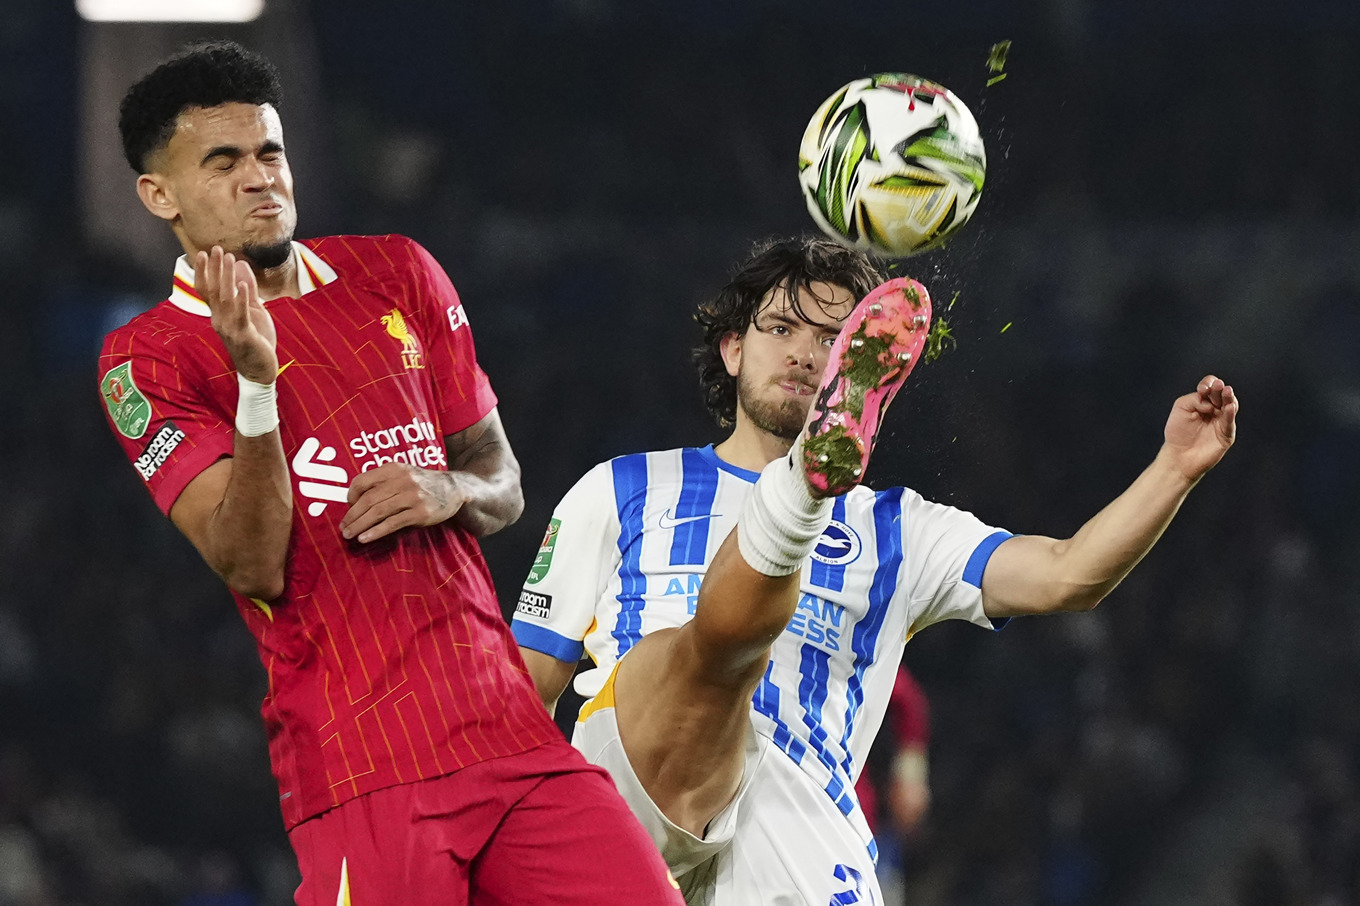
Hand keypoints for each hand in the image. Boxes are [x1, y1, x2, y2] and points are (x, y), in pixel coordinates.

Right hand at [195, 246, 277, 382]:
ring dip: (227, 277)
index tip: (203, 253)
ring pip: (225, 299)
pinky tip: (242, 285)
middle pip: (213, 290)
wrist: (259, 370)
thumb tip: (241, 268)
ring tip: (229, 259)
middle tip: (215, 249)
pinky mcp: (244, 335)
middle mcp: (220, 320)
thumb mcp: (253, 312)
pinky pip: (240, 315)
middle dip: (214, 268)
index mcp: (220, 314)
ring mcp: (230, 328)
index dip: (203, 271)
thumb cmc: (255, 340)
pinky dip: (241, 299)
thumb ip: (247, 292)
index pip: (207, 290)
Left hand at [341, 463, 464, 542]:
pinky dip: (376, 532)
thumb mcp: (403, 473)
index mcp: (393, 468)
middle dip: (352, 516)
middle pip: (368, 500)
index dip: (350, 496)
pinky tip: (365, 538)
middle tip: (343, 528)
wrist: (455, 488)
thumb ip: (382, 481)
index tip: (348, 508)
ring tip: (349, 535)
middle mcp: (402, 480)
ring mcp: (412, 496)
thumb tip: (355, 502)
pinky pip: (392, 523)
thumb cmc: (422, 483)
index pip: (362, 481)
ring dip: (360, 525)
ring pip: (378, 512)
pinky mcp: (420, 513)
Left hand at [1160, 375, 1237, 481]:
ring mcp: (1221, 421)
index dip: (1208, 384)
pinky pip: (1230, 422)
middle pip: (1222, 394)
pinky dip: (1230, 414)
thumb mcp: (1181, 408)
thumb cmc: (1178, 432)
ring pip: (1230, 405)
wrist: (1178, 455)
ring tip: (1227, 391)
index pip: (1211, 386)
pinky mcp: (1226, 434)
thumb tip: (1210, 403)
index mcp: (1203, 401)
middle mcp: (1215, 409)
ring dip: (1229, 397)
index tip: (1201, 390)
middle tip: (1217, 386)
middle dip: (1219, 389)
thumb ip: (1194, 399)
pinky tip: (1229, 407)